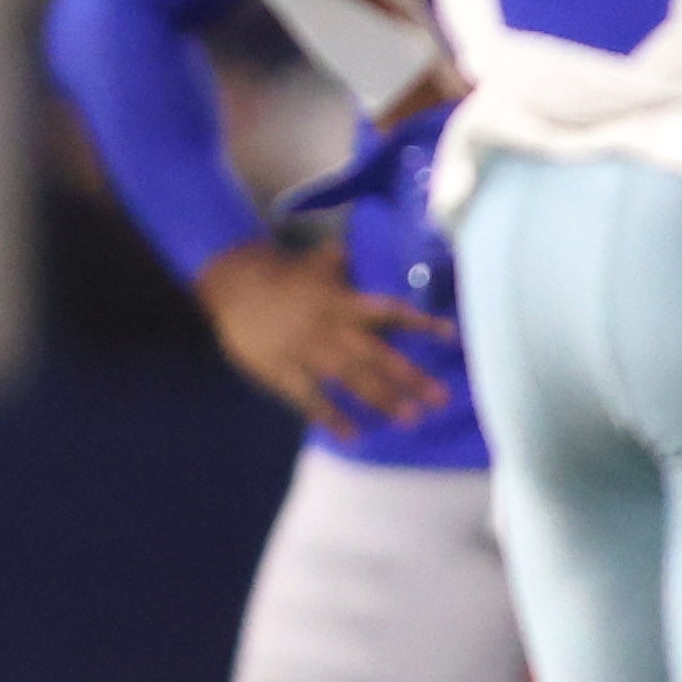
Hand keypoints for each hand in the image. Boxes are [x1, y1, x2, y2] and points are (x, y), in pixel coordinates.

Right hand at [196, 238, 451, 433]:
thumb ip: (348, 262)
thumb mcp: (318, 261)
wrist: (232, 284)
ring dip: (381, 399)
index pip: (390, 312)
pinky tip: (352, 435)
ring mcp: (307, 352)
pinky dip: (331, 417)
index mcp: (342, 301)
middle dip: (410, 377)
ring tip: (410, 419)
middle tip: (440, 398)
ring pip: (351, 380)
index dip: (420, 324)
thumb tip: (372, 247)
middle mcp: (331, 328)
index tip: (449, 337)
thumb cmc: (280, 273)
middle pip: (378, 356)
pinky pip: (310, 399)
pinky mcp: (283, 371)